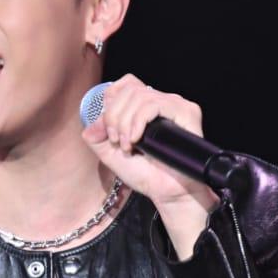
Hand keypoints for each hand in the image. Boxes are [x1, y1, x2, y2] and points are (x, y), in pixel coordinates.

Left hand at [81, 73, 219, 254]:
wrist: (167, 192)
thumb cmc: (145, 174)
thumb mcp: (112, 155)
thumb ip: (97, 138)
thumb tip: (91, 125)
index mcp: (145, 107)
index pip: (125, 85)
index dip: (111, 101)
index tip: (109, 129)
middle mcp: (161, 102)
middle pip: (129, 90)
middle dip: (114, 116)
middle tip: (117, 142)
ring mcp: (174, 105)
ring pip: (139, 95)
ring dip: (125, 122)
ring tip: (128, 145)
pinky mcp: (186, 111)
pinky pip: (154, 104)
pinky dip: (139, 121)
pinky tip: (137, 139)